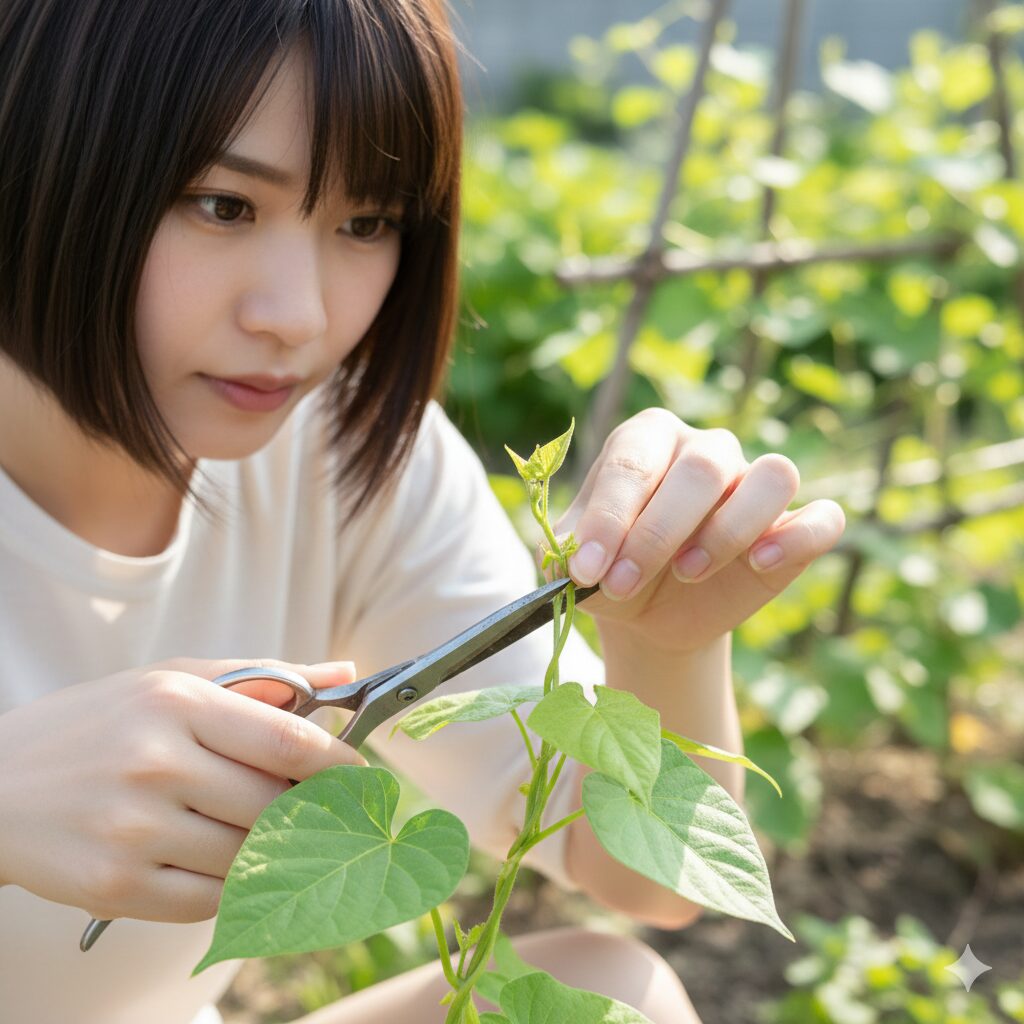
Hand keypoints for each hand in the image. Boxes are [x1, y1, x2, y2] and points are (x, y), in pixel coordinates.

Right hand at [0, 657, 363, 922]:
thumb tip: (344, 674)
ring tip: (267, 832)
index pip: (287, 739)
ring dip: (274, 850)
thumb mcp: (171, 681)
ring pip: (251, 856)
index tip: (363, 775)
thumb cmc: (95, 725)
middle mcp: (157, 765)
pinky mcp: (115, 887)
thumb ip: (262, 677)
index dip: (339, 763)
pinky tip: (220, 858)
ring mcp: (134, 831)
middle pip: (277, 805)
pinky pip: (210, 899)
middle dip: (312, 811)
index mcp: (176, 704)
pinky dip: (231, 884)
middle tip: (322, 810)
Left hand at [554, 409, 845, 654]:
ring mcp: (754, 482)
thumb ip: (565, 552)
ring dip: (728, 529)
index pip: (633, 462)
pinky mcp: (793, 526)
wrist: (648, 613)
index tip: (586, 569)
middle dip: (657, 533)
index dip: (610, 518)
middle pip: (701, 468)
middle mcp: (705, 449)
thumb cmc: (610, 570)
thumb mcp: (574, 564)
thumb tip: (566, 560)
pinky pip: (823, 518)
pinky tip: (759, 565)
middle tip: (622, 584)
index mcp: (646, 438)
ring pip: (772, 476)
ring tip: (687, 571)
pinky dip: (797, 538)